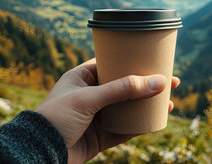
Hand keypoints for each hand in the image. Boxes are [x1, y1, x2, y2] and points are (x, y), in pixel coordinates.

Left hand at [35, 58, 179, 162]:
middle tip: (172, 81)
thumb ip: (123, 89)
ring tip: (170, 101)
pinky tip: (157, 120)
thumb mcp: (90, 98)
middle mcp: (91, 95)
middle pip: (126, 86)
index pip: (112, 64)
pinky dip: (141, 125)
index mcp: (82, 77)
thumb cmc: (57, 116)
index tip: (154, 60)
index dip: (134, 62)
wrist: (39, 151)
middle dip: (148, 85)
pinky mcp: (100, 136)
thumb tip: (157, 81)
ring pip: (128, 108)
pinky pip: (125, 128)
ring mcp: (97, 116)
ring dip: (148, 105)